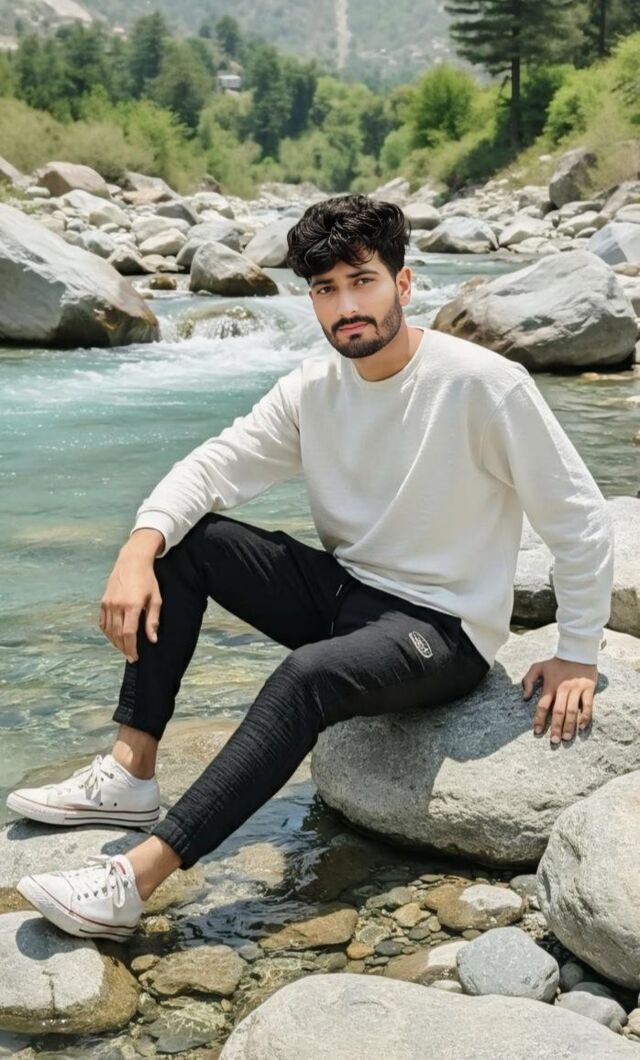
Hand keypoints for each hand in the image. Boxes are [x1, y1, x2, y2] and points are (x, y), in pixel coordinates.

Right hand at [98, 543, 162, 662]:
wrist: (132, 562)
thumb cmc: (147, 580)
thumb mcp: (156, 599)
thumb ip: (153, 620)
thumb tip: (153, 639)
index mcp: (132, 605)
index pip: (129, 633)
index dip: (131, 648)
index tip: (135, 657)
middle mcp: (117, 605)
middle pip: (117, 634)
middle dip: (124, 648)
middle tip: (130, 656)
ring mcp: (108, 603)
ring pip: (108, 630)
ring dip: (115, 642)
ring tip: (124, 648)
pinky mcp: (103, 601)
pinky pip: (103, 622)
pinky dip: (108, 632)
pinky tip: (114, 637)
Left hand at [521, 656, 596, 744]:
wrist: (578, 652)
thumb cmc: (556, 662)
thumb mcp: (538, 667)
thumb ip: (528, 680)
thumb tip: (525, 697)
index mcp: (550, 685)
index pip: (543, 705)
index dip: (539, 719)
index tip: (537, 731)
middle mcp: (563, 689)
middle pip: (558, 711)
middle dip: (556, 727)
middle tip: (554, 741)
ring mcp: (577, 689)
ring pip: (572, 711)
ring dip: (570, 726)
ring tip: (566, 738)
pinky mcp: (588, 689)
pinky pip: (588, 705)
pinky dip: (585, 716)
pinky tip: (582, 727)